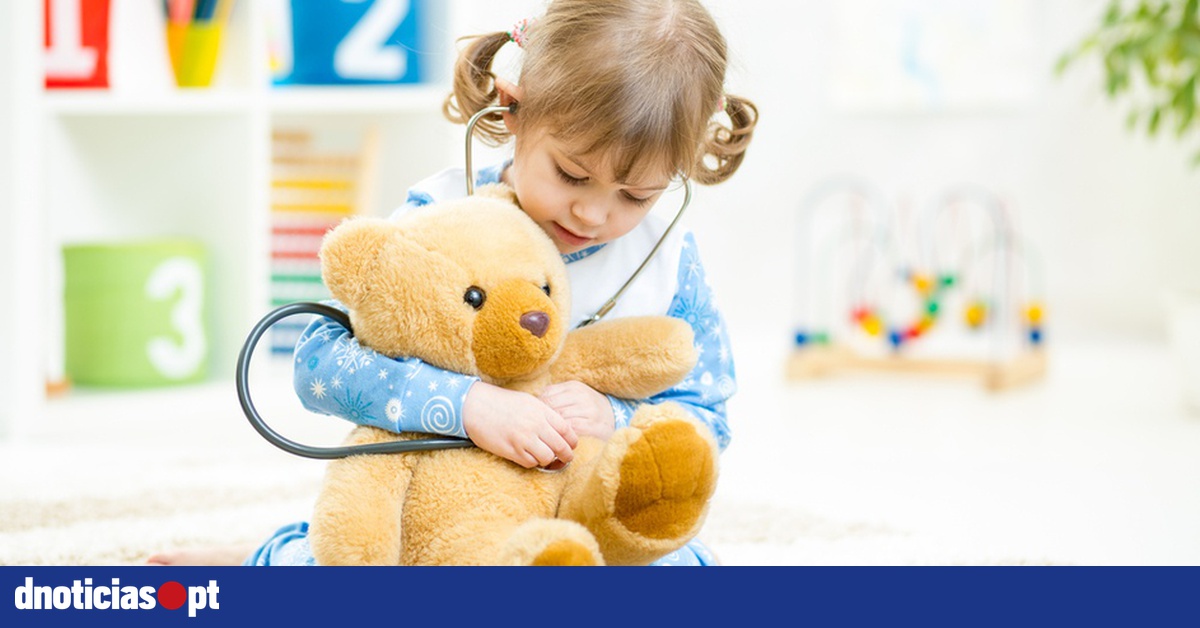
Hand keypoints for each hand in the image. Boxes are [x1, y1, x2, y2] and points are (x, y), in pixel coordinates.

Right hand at [463, 381, 578, 468]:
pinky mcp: (511, 451)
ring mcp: (523, 439)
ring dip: (548, 460)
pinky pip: (530, 463)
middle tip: (566, 458)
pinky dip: (532, 462)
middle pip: (561, 447)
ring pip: (547, 458)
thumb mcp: (528, 401)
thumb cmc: (502, 402)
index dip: (573, 441)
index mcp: (541, 411)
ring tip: (545, 457)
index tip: (572, 445)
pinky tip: (529, 456)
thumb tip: (560, 429)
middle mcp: (535, 425)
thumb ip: (545, 414)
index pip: (567, 430)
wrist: (475, 405)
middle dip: (567, 456)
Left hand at [540, 381, 615, 440]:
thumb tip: (535, 403)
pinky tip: (557, 439)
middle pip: (552, 406)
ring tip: (544, 435)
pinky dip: (562, 434)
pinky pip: (571, 429)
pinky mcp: (593, 425)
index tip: (534, 416)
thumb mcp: (575, 396)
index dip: (538, 406)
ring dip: (551, 428)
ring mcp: (588, 410)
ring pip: (560, 418)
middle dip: (542, 418)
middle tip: (536, 428)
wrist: (615, 417)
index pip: (547, 394)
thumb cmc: (588, 407)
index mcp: (574, 387)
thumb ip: (557, 396)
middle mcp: (582, 396)